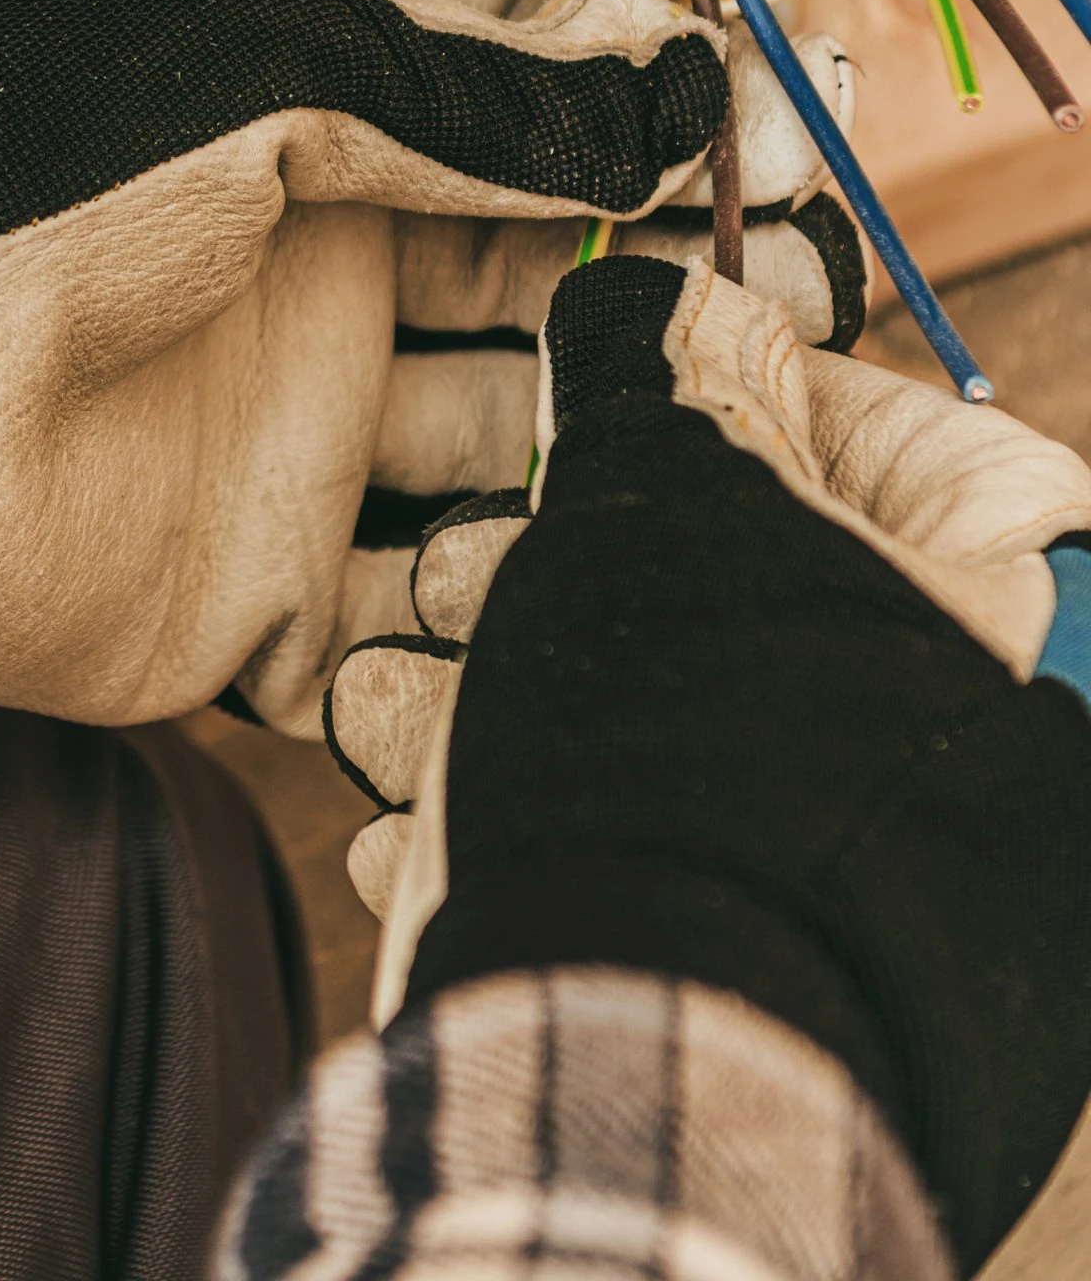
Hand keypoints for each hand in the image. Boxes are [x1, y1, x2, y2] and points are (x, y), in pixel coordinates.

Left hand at [0, 0, 856, 735]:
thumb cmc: (6, 178)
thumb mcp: (251, 67)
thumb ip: (466, 90)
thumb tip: (664, 84)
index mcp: (260, 94)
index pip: (482, 79)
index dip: (612, 96)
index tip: (740, 126)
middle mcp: (281, 254)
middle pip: (518, 267)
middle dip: (645, 278)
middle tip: (781, 297)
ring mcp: (274, 422)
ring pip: (501, 440)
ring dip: (610, 439)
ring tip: (731, 431)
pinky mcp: (255, 586)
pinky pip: (422, 614)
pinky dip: (504, 606)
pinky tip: (609, 574)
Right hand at [327, 255, 1090, 1272]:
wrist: (642, 1091)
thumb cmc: (681, 763)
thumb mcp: (657, 501)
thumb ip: (655, 370)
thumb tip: (655, 296)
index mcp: (996, 588)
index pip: (886, 419)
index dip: (720, 378)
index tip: (590, 385)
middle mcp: (956, 717)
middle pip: (740, 569)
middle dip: (560, 564)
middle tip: (459, 573)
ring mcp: (867, 844)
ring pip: (664, 703)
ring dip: (503, 692)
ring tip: (392, 708)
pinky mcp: (778, 943)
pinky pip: (648, 828)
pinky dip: (532, 811)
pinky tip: (419, 821)